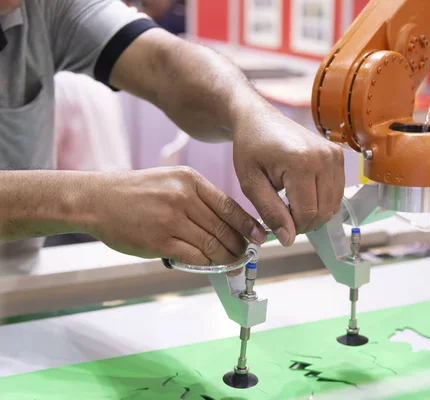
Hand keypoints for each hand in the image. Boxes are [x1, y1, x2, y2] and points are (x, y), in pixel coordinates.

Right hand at [87, 167, 266, 264]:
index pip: (229, 206)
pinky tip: (212, 265)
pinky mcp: (159, 241)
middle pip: (223, 228)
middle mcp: (183, 198)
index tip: (259, 236)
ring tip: (234, 263)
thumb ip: (198, 198)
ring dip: (227, 258)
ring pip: (212, 245)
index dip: (248, 225)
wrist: (98, 200)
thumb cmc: (136, 192)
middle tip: (247, 255)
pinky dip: (207, 263)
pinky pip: (194, 256)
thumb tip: (229, 222)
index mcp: (190, 180)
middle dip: (240, 245)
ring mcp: (171, 220)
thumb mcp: (171, 182)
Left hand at [232, 108, 344, 245]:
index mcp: (301, 162)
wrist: (259, 120)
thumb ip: (270, 212)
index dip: (293, 228)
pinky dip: (321, 201)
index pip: (307, 213)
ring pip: (333, 205)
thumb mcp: (251, 184)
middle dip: (304, 222)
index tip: (276, 225)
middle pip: (324, 211)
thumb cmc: (251, 148)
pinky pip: (336, 193)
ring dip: (314, 213)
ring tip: (290, 205)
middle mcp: (324, 157)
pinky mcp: (338, 156)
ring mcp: (335, 155)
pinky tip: (302, 196)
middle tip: (282, 217)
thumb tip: (288, 239)